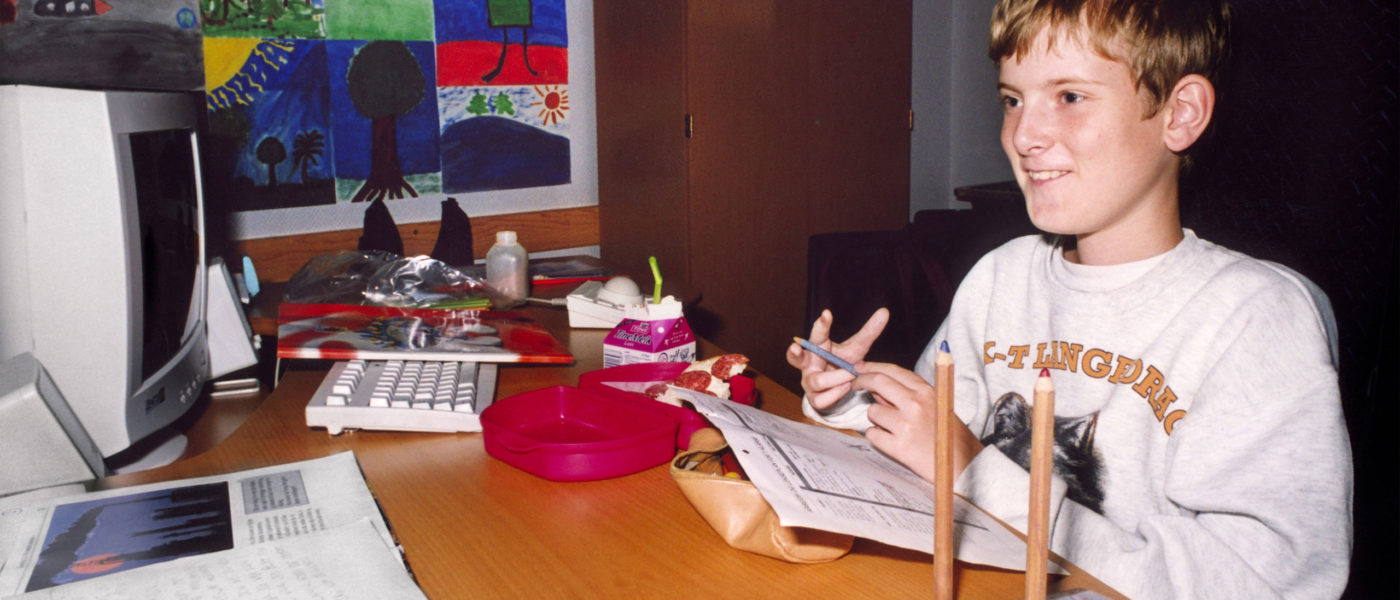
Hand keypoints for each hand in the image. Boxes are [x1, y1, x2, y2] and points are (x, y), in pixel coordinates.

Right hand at [787, 308, 888, 410]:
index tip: (827, 313)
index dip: (821, 324)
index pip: (817, 333)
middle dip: (794, 353)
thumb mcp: (857, 348)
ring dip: (837, 378)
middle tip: (795, 347)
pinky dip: (836, 394)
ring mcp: (808, 381)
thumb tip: (884, 311)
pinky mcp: (813, 398)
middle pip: (795, 357)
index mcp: (817, 346)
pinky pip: (822, 398)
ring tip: (851, 375)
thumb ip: (869, 332)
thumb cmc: (844, 363)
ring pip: (818, 381)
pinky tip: (846, 387)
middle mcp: (808, 363)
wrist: (840, 388)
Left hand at [855, 362, 981, 483]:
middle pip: (878, 382)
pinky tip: (891, 441)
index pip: (893, 371)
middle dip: (861, 381)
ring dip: (876, 418)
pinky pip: (873, 434)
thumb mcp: (936, 406)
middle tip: (855, 385)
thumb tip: (880, 388)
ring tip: (892, 427)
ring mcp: (906, 425)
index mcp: (927, 392)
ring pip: (872, 411)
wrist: (964, 466)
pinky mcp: (899, 447)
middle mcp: (915, 404)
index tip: (860, 368)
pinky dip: (877, 437)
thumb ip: (909, 395)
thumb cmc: (950, 436)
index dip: (873, 367)